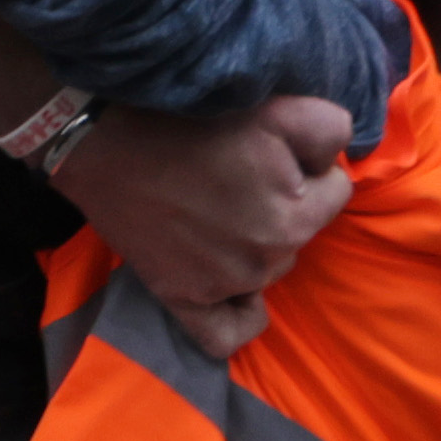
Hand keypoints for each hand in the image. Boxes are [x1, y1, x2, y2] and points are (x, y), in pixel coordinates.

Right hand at [49, 91, 353, 347]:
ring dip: (256, 242)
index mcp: (295, 219)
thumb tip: (335, 160)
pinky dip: (238, 312)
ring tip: (217, 206)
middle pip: (301, 231)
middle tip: (238, 173)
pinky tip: (233, 288)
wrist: (105, 143)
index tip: (271, 148)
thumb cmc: (191, 121)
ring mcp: (223, 288)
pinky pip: (228, 332)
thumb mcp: (278, 108)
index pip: (336, 192)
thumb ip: (331, 131)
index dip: (308, 164)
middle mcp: (265, 263)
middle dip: (284, 203)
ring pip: (268, 269)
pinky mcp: (182, 300)